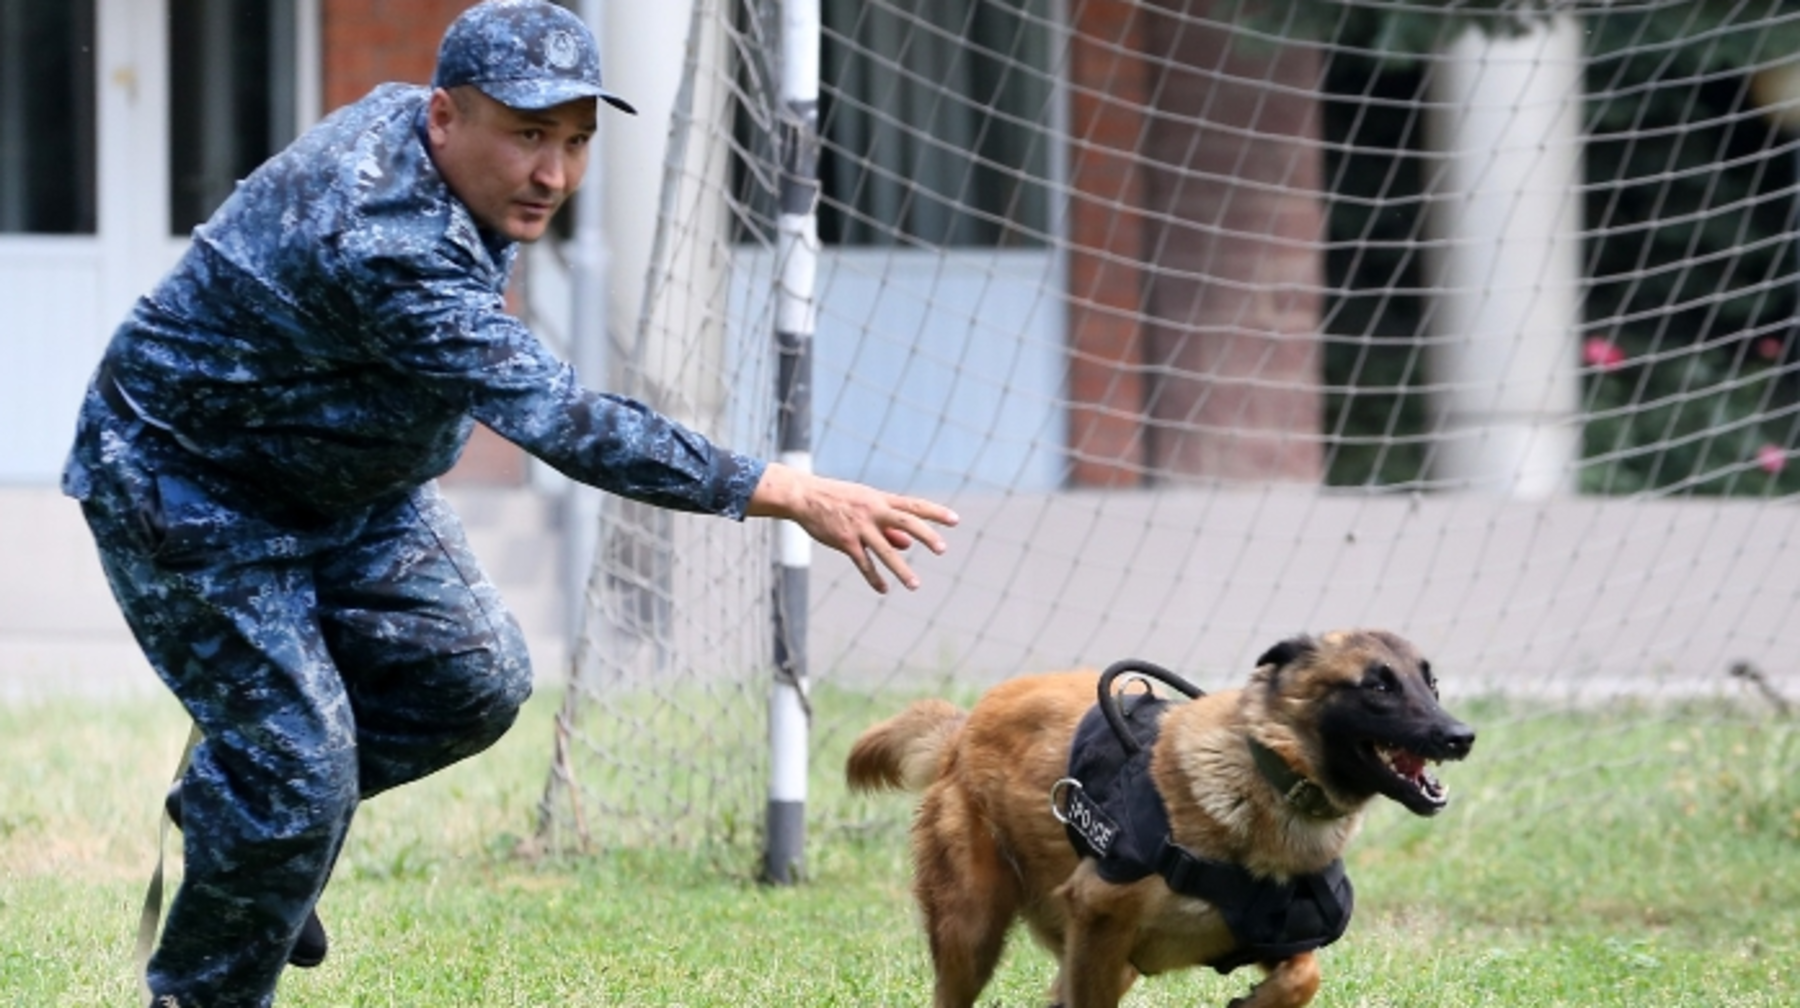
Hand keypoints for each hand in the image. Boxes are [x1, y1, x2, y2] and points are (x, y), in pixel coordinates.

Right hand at [746, 462, 957, 592]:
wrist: (804, 496)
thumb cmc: (837, 500)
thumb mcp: (865, 506)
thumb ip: (887, 525)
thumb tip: (908, 545)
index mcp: (880, 499)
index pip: (914, 505)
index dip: (936, 512)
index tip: (956, 520)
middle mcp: (873, 511)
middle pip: (906, 522)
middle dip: (926, 536)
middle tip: (943, 549)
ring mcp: (859, 526)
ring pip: (885, 550)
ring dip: (901, 569)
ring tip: (915, 585)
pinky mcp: (845, 541)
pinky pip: (863, 563)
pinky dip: (874, 578)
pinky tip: (884, 589)